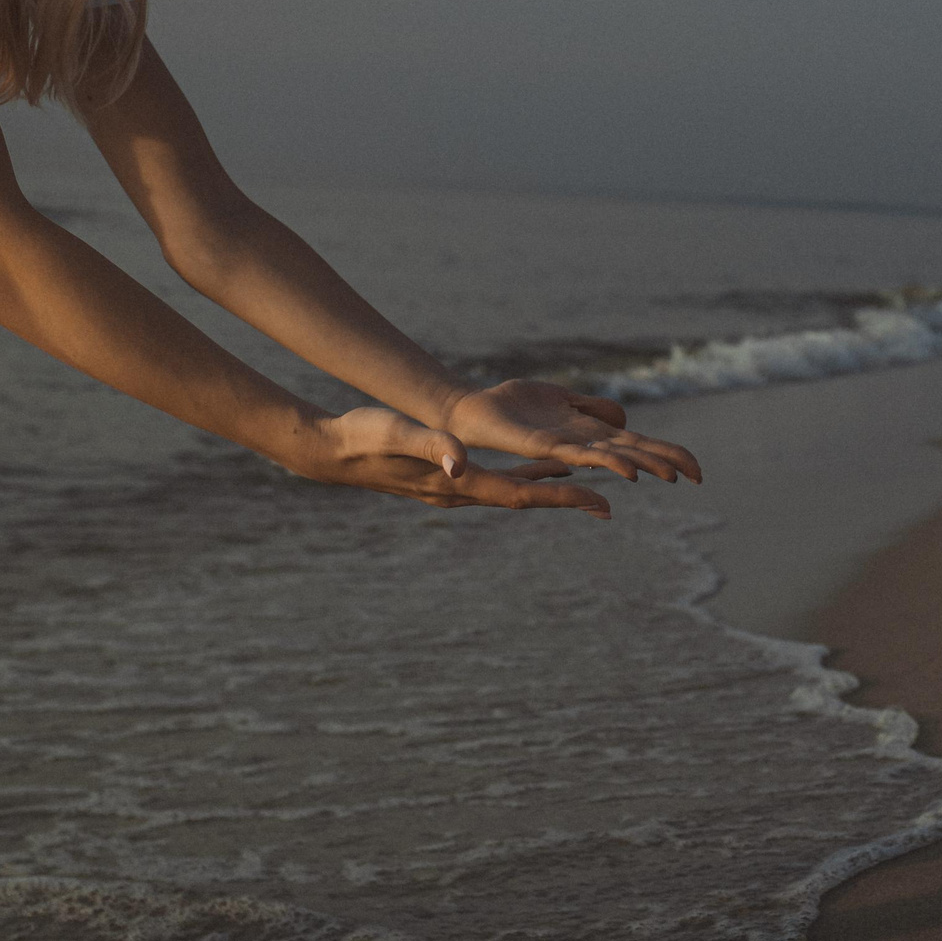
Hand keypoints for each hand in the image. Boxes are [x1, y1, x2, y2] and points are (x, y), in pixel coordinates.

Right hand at [294, 405, 611, 514]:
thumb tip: (460, 463)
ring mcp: (454, 489)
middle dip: (566, 501)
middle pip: (525, 499)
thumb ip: (432, 445)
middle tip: (607, 506)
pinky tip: (542, 468)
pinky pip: (498, 482)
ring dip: (548, 490)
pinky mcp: (447, 479)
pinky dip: (524, 475)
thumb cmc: (366, 437)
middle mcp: (461, 492)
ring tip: (586, 486)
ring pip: (514, 491)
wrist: (334, 452)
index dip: (561, 498)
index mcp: (458, 484)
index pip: (522, 495)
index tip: (598, 502)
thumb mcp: (400, 434)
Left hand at [440, 379, 703, 483]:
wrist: (472, 409)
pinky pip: (583, 455)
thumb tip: (624, 419)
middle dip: (668, 462)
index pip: (638, 443)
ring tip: (674, 477)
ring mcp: (567, 445)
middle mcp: (584, 443)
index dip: (667, 453)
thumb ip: (592, 407)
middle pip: (636, 452)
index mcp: (590, 431)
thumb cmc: (512, 405)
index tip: (696, 468)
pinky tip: (631, 472)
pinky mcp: (546, 444)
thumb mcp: (562, 398)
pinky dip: (609, 463)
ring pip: (616, 457)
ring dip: (646, 465)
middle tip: (700, 477)